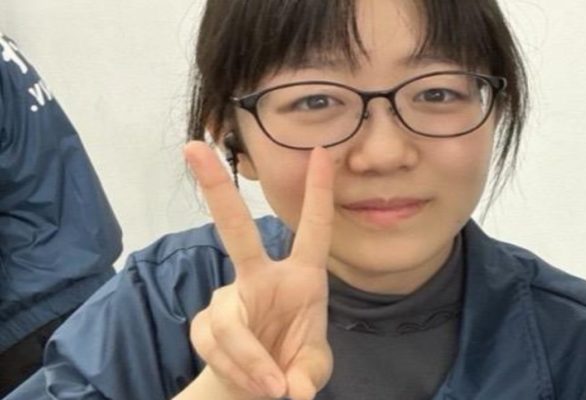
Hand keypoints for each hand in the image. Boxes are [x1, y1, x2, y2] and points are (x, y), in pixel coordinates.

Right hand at [183, 141, 333, 399]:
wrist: (254, 389)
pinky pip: (217, 347)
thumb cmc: (292, 365)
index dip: (318, 193)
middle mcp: (261, 278)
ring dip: (250, 360)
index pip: (313, 231)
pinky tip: (253, 384)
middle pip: (236, 231)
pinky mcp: (205, 325)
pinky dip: (238, 371)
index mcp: (301, 278)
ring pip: (230, 323)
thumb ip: (308, 374)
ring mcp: (229, 299)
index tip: (321, 151)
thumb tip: (293, 388)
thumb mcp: (312, 369)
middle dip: (217, 189)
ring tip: (273, 390)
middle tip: (193, 148)